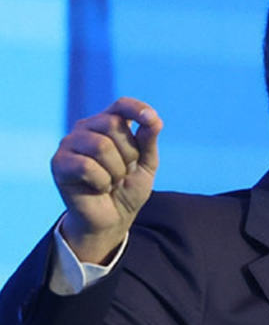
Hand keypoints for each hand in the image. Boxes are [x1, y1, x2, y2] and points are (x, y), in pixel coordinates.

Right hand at [52, 97, 162, 263]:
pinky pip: (87, 166)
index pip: (121, 105)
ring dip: (116, 170)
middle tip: (124, 172)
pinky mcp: (59, 163)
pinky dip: (101, 182)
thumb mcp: (147, 165)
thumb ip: (148, 141)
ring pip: (101, 146)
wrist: (112, 219)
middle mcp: (86, 128)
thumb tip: (153, 119)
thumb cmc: (128, 189)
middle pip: (113, 125)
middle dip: (129, 154)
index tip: (151, 119)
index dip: (137, 108)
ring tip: (112, 181)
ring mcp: (69, 144)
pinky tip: (98, 188)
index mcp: (108, 124)